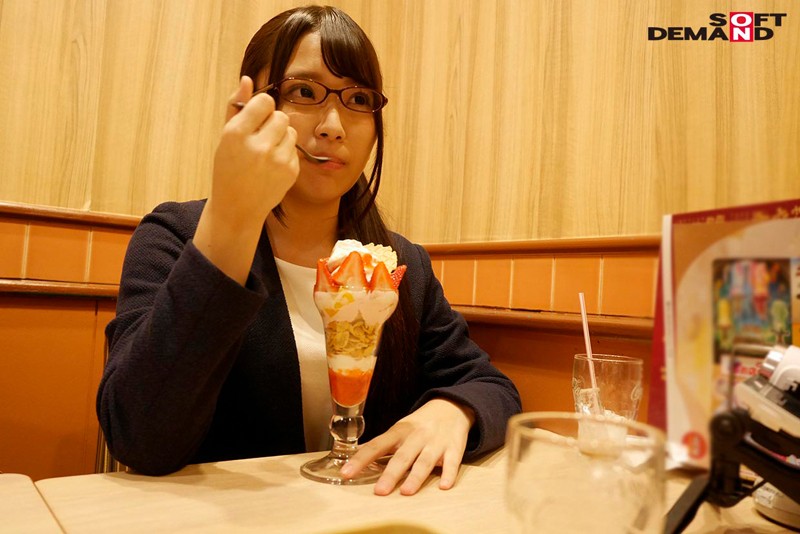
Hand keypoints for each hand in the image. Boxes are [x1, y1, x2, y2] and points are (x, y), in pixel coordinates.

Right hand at [211, 76, 298, 227]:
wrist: (237, 207)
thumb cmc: (228, 169)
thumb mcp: (225, 137)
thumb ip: (236, 106)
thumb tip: (248, 79)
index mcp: (237, 134)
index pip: (265, 102)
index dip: (262, 108)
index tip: (256, 118)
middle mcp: (258, 146)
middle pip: (281, 116)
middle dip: (272, 123)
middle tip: (260, 138)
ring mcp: (277, 160)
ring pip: (291, 131)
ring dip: (281, 137)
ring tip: (266, 152)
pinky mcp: (290, 171)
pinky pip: (294, 149)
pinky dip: (285, 154)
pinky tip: (272, 166)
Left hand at [341, 398, 474, 495]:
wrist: (451, 406)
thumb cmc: (420, 424)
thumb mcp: (400, 429)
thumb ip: (383, 446)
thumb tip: (357, 461)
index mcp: (399, 431)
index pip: (376, 445)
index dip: (361, 459)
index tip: (346, 473)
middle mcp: (416, 436)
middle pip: (402, 456)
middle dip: (391, 474)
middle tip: (380, 491)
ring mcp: (436, 442)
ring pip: (425, 461)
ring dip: (416, 477)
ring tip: (406, 492)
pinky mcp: (454, 448)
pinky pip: (452, 462)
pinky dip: (449, 474)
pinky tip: (444, 486)